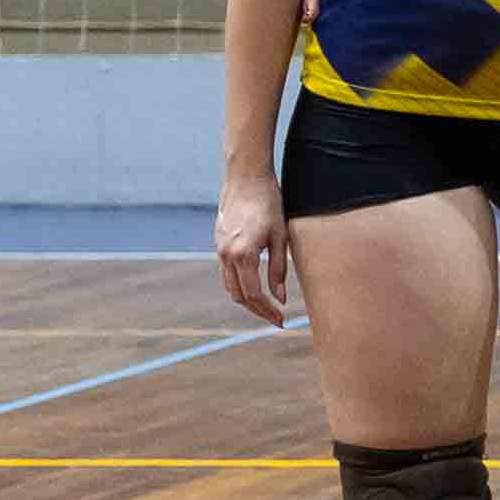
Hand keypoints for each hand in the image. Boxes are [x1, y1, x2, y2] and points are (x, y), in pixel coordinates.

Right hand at [213, 168, 292, 327]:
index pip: (254, 294)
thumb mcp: (280, 237)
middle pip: (238, 295)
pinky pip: (226, 273)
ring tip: (267, 308)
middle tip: (276, 320)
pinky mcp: (219, 244)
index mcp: (243, 254)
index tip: (281, 320)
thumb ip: (278, 269)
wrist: (245, 179)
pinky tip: (254, 288)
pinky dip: (238, 285)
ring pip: (229, 286)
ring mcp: (219, 250)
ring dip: (246, 301)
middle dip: (257, 311)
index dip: (267, 311)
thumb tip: (280, 298)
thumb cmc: (270, 204)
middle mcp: (226, 255)